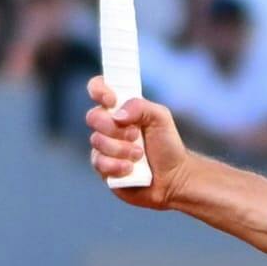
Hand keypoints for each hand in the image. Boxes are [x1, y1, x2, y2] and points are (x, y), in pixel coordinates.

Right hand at [85, 78, 193, 207]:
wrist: (173, 177)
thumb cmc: (167, 145)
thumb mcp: (161, 117)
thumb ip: (140, 107)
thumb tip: (117, 115)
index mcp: (120, 108)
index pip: (98, 88)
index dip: (99, 90)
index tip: (112, 100)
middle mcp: (108, 126)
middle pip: (93, 117)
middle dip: (115, 128)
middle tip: (136, 135)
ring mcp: (103, 147)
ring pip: (97, 141)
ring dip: (121, 149)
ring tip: (140, 156)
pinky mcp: (103, 168)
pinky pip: (99, 162)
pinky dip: (117, 166)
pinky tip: (131, 169)